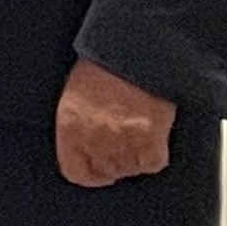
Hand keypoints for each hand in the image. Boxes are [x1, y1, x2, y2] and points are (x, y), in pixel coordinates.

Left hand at [56, 55, 176, 186]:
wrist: (136, 51)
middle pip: (107, 171)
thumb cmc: (104, 67)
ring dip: (136, 158)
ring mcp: (123, 142)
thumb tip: (86, 150)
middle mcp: (94, 139)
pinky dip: (156, 155)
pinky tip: (153, 137)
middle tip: (124, 145)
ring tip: (138, 136)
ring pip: (131, 169)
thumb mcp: (75, 96)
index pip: (76, 172)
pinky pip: (154, 163)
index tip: (99, 171)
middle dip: (116, 162)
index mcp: (70, 128)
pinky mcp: (150, 140)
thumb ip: (78, 127)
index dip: (90, 174)